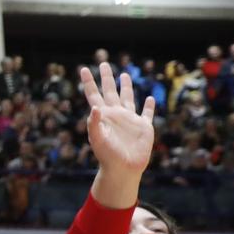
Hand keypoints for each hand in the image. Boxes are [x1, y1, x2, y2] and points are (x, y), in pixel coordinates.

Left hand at [82, 62, 155, 207]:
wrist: (123, 169)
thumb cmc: (107, 156)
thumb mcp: (98, 139)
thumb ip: (94, 124)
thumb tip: (95, 108)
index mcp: (103, 116)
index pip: (94, 95)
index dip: (89, 82)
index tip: (84, 69)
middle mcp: (116, 115)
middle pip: (111, 91)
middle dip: (107, 78)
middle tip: (103, 64)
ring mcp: (129, 120)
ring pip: (128, 98)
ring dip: (126, 87)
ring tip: (125, 74)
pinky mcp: (143, 127)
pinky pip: (146, 114)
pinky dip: (148, 106)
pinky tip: (150, 98)